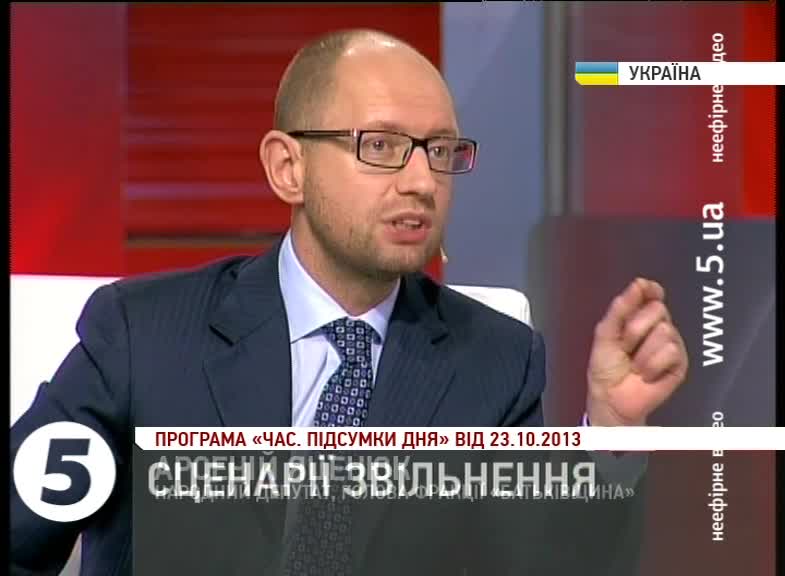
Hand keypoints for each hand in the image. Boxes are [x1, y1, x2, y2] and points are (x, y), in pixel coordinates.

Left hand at [586, 278, 687, 425]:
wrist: (611, 396)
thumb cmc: (606, 367)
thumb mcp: (606, 333)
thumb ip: (620, 308)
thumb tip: (639, 284)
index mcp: (639, 317)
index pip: (652, 295)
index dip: (650, 290)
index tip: (646, 288)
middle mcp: (658, 327)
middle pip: (658, 310)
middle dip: (635, 329)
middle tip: (626, 347)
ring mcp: (671, 344)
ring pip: (665, 330)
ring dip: (642, 352)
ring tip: (635, 365)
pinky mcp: (680, 363)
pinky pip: (671, 351)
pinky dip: (652, 365)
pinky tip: (647, 375)